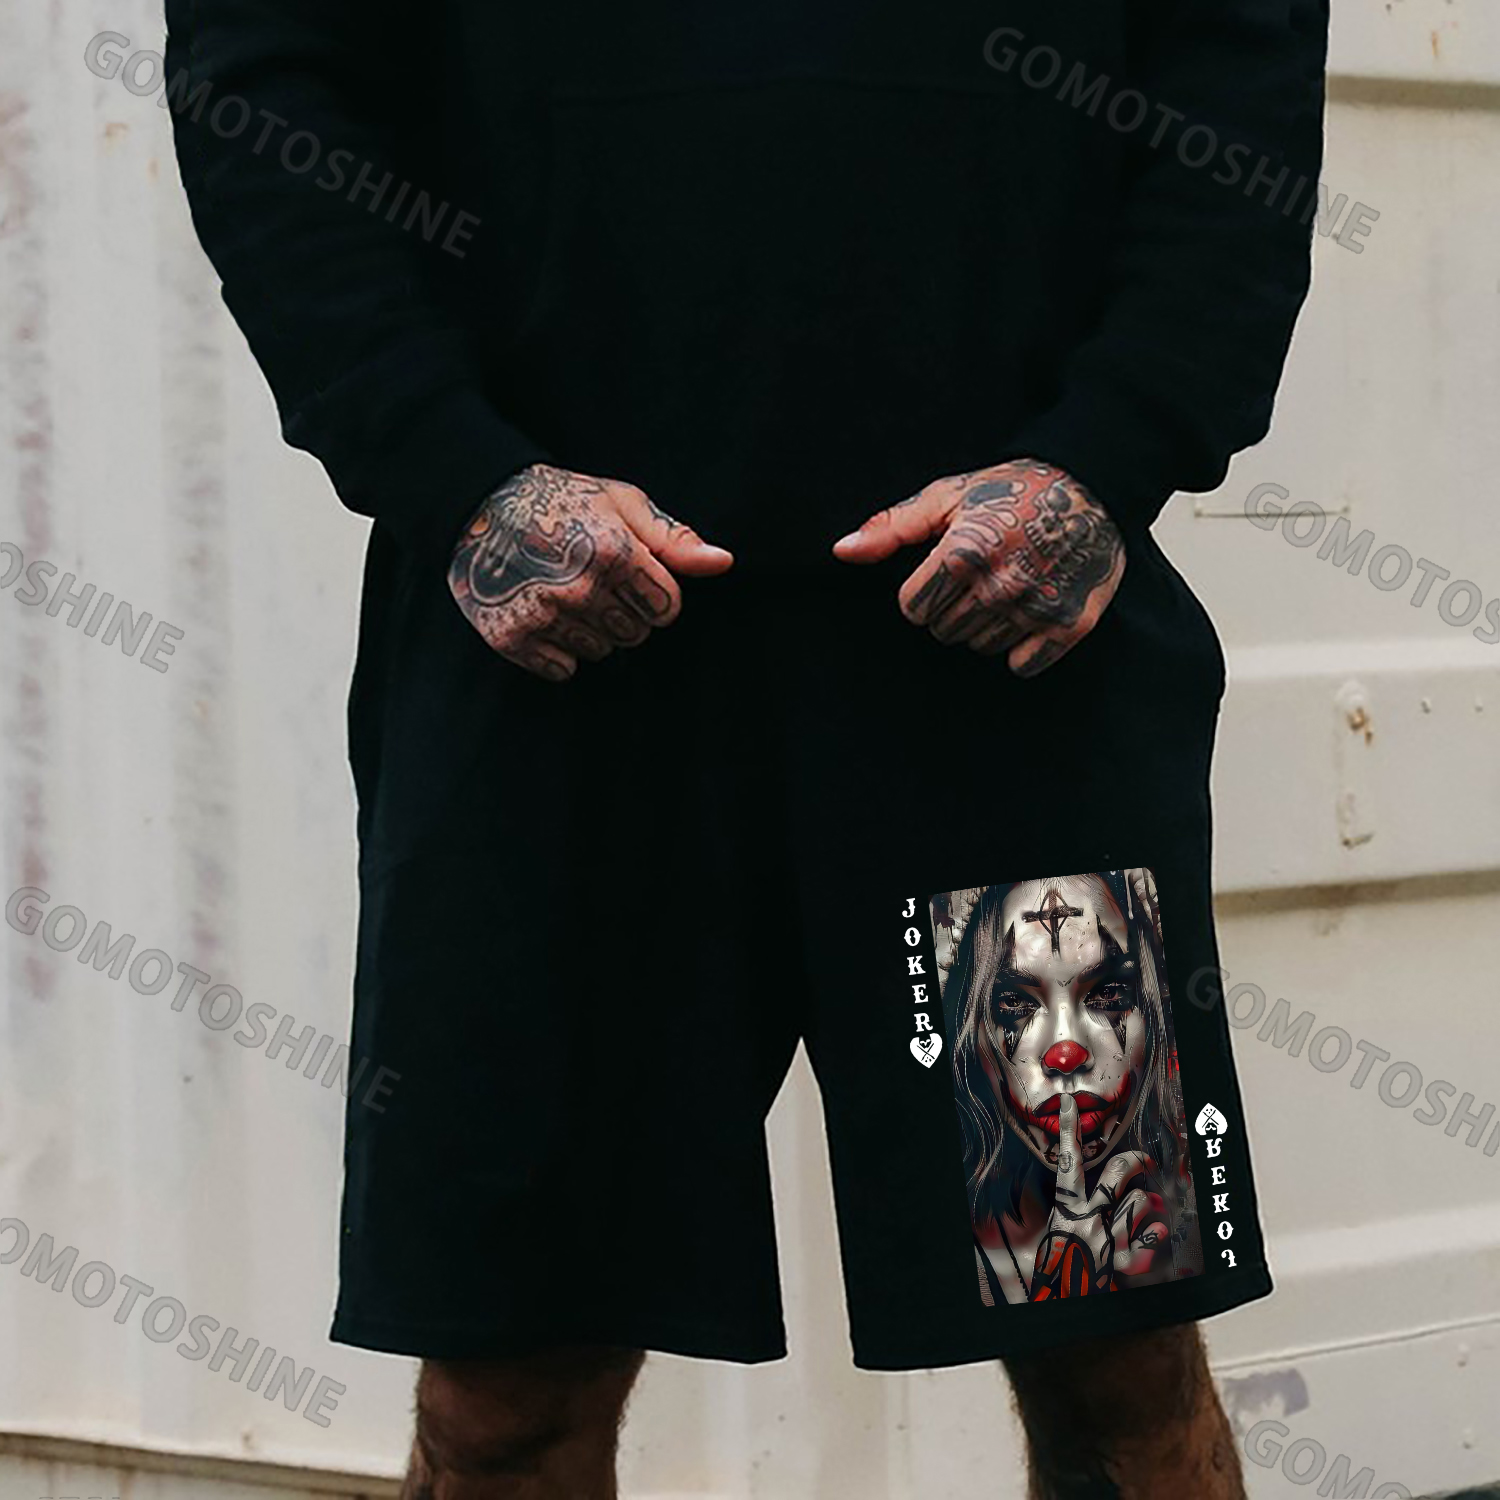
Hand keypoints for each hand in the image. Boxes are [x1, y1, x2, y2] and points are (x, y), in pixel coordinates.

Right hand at [448, 463, 732, 679]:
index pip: (667, 609)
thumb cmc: (563, 499)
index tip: (631, 574)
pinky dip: (558, 649)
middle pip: (636, 634)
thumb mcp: (622, 504)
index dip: (654, 593)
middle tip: (591, 578)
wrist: (479, 503)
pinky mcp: (512, 637)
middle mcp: (580, 588)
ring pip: (601, 652)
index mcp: (614, 553)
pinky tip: (543, 613)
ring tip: (565, 591)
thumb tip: (724, 563)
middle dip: (624, 611)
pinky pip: (564, 669)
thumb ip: (674, 539)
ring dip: (591, 630)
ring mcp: (543, 615)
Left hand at [832, 459, 1125, 675]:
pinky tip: (1029, 611)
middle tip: (980, 574)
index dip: (923, 589)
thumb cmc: (1010, 489)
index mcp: (963, 553)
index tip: (944, 568)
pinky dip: (1021, 648)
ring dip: (985, 624)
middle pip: (943, 631)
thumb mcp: (946, 497)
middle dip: (952, 606)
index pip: (912, 608)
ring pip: (980, 646)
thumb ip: (891, 527)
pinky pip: (1022, 665)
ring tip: (1007, 584)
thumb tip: (840, 551)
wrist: (1092, 486)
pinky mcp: (1070, 625)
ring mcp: (1036, 607)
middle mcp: (999, 584)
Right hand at [1029, 1094, 1166, 1298]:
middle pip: (1115, 1175)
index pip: (1068, 1161)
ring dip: (1144, 1202)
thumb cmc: (1050, 1274)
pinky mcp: (1120, 1263)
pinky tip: (1158, 1231)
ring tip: (1148, 1203)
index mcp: (1065, 1210)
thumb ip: (1056, 1216)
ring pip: (1136, 1204)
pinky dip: (1154, 1235)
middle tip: (1141, 1160)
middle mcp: (1087, 1219)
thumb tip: (1046, 1202)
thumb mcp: (1045, 1237)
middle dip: (1132, 1162)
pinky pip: (1146, 1242)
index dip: (1069, 1130)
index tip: (1070, 1104)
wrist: (1057, 1311)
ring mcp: (1107, 1239)